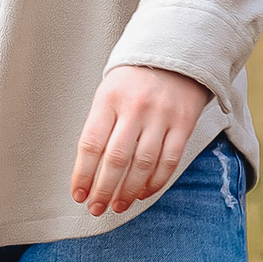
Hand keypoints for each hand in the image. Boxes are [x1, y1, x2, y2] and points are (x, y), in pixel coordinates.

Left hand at [70, 63, 208, 216]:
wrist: (174, 53)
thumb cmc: (132, 80)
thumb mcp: (108, 92)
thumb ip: (100, 126)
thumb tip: (88, 171)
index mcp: (108, 99)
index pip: (91, 144)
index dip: (83, 174)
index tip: (78, 194)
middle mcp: (134, 108)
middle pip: (116, 159)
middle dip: (103, 189)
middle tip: (96, 208)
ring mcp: (161, 116)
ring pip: (143, 164)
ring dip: (129, 190)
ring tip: (118, 205)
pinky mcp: (183, 123)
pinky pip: (169, 160)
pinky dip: (155, 182)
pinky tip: (143, 193)